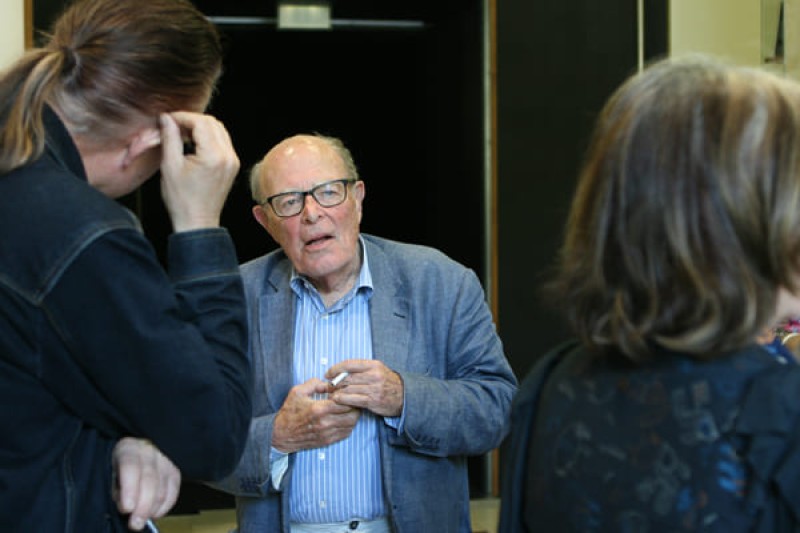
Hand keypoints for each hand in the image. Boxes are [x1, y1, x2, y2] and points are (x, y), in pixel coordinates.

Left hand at [112, 437, 180, 530]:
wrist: (136, 451)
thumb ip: (116, 488)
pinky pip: (174, 490)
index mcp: (128, 448)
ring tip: (143, 520)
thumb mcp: (110, 471)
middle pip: (150, 479)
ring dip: (153, 509)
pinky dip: (165, 506)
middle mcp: (149, 450)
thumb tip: (126, 508)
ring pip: (163, 487)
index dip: (129, 489)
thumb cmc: (119, 465)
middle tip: (135, 524)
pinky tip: (155, 514)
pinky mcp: (175, 470)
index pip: (131, 467)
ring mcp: (165, 460)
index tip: (127, 508)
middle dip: (143, 506)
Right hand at [158, 111, 239, 231]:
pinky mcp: (232, 166)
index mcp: (214, 156)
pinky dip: (208, 138)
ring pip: (219, 131)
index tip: (167, 120)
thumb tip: (166, 118)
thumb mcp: (170, 166)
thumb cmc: (182, 200)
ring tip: (181, 134)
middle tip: (173, 126)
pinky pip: (223, 142)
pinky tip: (193, 144)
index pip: (201, 122)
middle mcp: (228, 156)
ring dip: (201, 128)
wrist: (197, 222)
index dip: (183, 117)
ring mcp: (233, 161)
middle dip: (192, 120)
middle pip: (213, 123)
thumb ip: (170, 138)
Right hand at [272, 379, 360, 452]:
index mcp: (318, 409)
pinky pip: (346, 433)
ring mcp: (327, 434)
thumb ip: (314, 383)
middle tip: (351, 399)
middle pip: (352, 414)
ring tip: (348, 408)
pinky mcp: (328, 441)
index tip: (346, 391)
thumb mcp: (298, 392)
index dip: (348, 395)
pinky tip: (343, 418)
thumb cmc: (289, 412)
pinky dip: (349, 425)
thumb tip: (329, 383)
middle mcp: (325, 423)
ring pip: (351, 424)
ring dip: (353, 415)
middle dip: (354, 405)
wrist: (282, 434)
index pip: (344, 402)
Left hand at [326, 360, 403, 416]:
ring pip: (348, 389)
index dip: (335, 369)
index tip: (327, 374)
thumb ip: (360, 369)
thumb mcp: (377, 370)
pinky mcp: (372, 400)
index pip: (349, 364)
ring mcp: (373, 388)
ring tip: (331, 394)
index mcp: (373, 365)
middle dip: (334, 382)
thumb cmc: (387, 382)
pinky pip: (353, 400)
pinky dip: (342, 400)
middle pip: (347, 377)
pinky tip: (337, 400)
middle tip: (327, 386)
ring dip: (336, 392)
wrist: (404, 396)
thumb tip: (340, 371)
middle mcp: (373, 375)